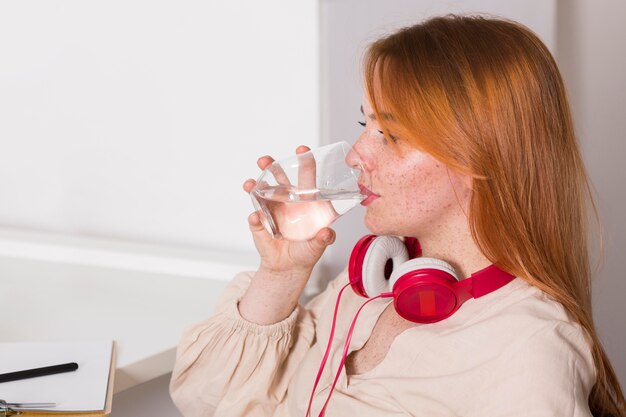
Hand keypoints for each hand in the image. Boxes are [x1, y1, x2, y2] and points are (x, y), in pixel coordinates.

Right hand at [243, 145, 336, 274]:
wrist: (289, 267)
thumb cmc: (307, 250)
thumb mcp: (319, 245)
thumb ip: (324, 239)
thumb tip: (326, 233)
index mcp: (304, 200)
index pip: (305, 177)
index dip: (304, 162)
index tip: (302, 150)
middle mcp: (287, 201)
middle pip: (278, 178)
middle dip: (271, 166)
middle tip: (264, 160)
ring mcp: (271, 211)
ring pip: (261, 193)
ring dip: (255, 187)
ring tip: (250, 184)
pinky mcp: (260, 225)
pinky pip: (256, 219)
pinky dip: (255, 218)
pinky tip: (256, 218)